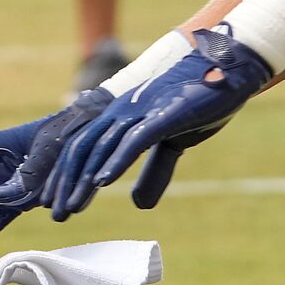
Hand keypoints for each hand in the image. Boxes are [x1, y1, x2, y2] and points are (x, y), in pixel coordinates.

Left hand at [41, 27, 272, 218]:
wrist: (231, 70)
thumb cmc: (200, 103)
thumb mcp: (173, 145)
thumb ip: (154, 173)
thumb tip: (138, 205)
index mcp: (121, 116)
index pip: (82, 147)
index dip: (65, 175)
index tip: (53, 203)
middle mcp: (123, 111)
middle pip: (82, 149)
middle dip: (65, 183)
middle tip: (55, 213)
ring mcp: (142, 110)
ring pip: (101, 147)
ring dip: (83, 180)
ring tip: (70, 207)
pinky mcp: (165, 114)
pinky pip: (134, 139)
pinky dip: (116, 161)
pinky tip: (102, 182)